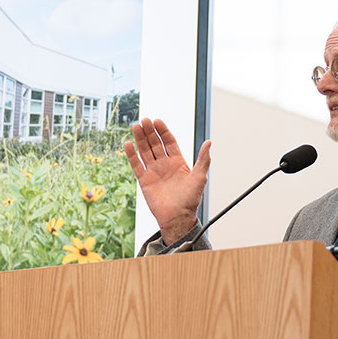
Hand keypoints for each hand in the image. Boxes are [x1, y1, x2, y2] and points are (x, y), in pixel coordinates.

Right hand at [124, 118, 210, 243]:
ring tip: (136, 126)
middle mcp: (164, 165)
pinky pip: (136, 165)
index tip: (157, 121)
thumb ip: (203, 159)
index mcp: (178, 162)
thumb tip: (209, 143)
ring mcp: (154, 171)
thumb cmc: (190, 200)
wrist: (178, 218)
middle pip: (155, 144)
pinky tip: (128, 144)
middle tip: (144, 120)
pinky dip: (132, 155)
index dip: (163, 131)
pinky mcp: (144, 180)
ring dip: (140, 139)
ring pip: (145, 151)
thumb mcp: (200, 177)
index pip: (169, 142)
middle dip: (150, 132)